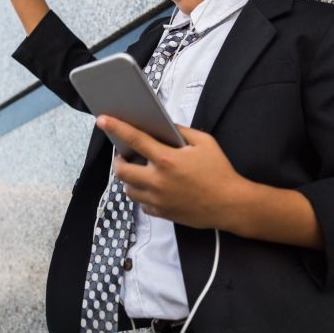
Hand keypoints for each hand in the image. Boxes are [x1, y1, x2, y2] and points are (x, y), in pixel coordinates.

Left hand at [99, 115, 248, 230]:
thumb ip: (181, 132)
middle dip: (119, 161)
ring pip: (128, 189)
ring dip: (130, 179)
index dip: (116, 127)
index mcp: (167, 160)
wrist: (230, 205)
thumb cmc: (220, 172)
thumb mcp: (205, 142)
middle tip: (125, 156)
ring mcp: (158, 199)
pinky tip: (153, 188)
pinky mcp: (162, 213)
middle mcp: (158, 181)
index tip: (102, 119)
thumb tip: (164, 126)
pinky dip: (142, 194)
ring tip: (141, 172)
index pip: (135, 139)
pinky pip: (141, 204)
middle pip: (122, 170)